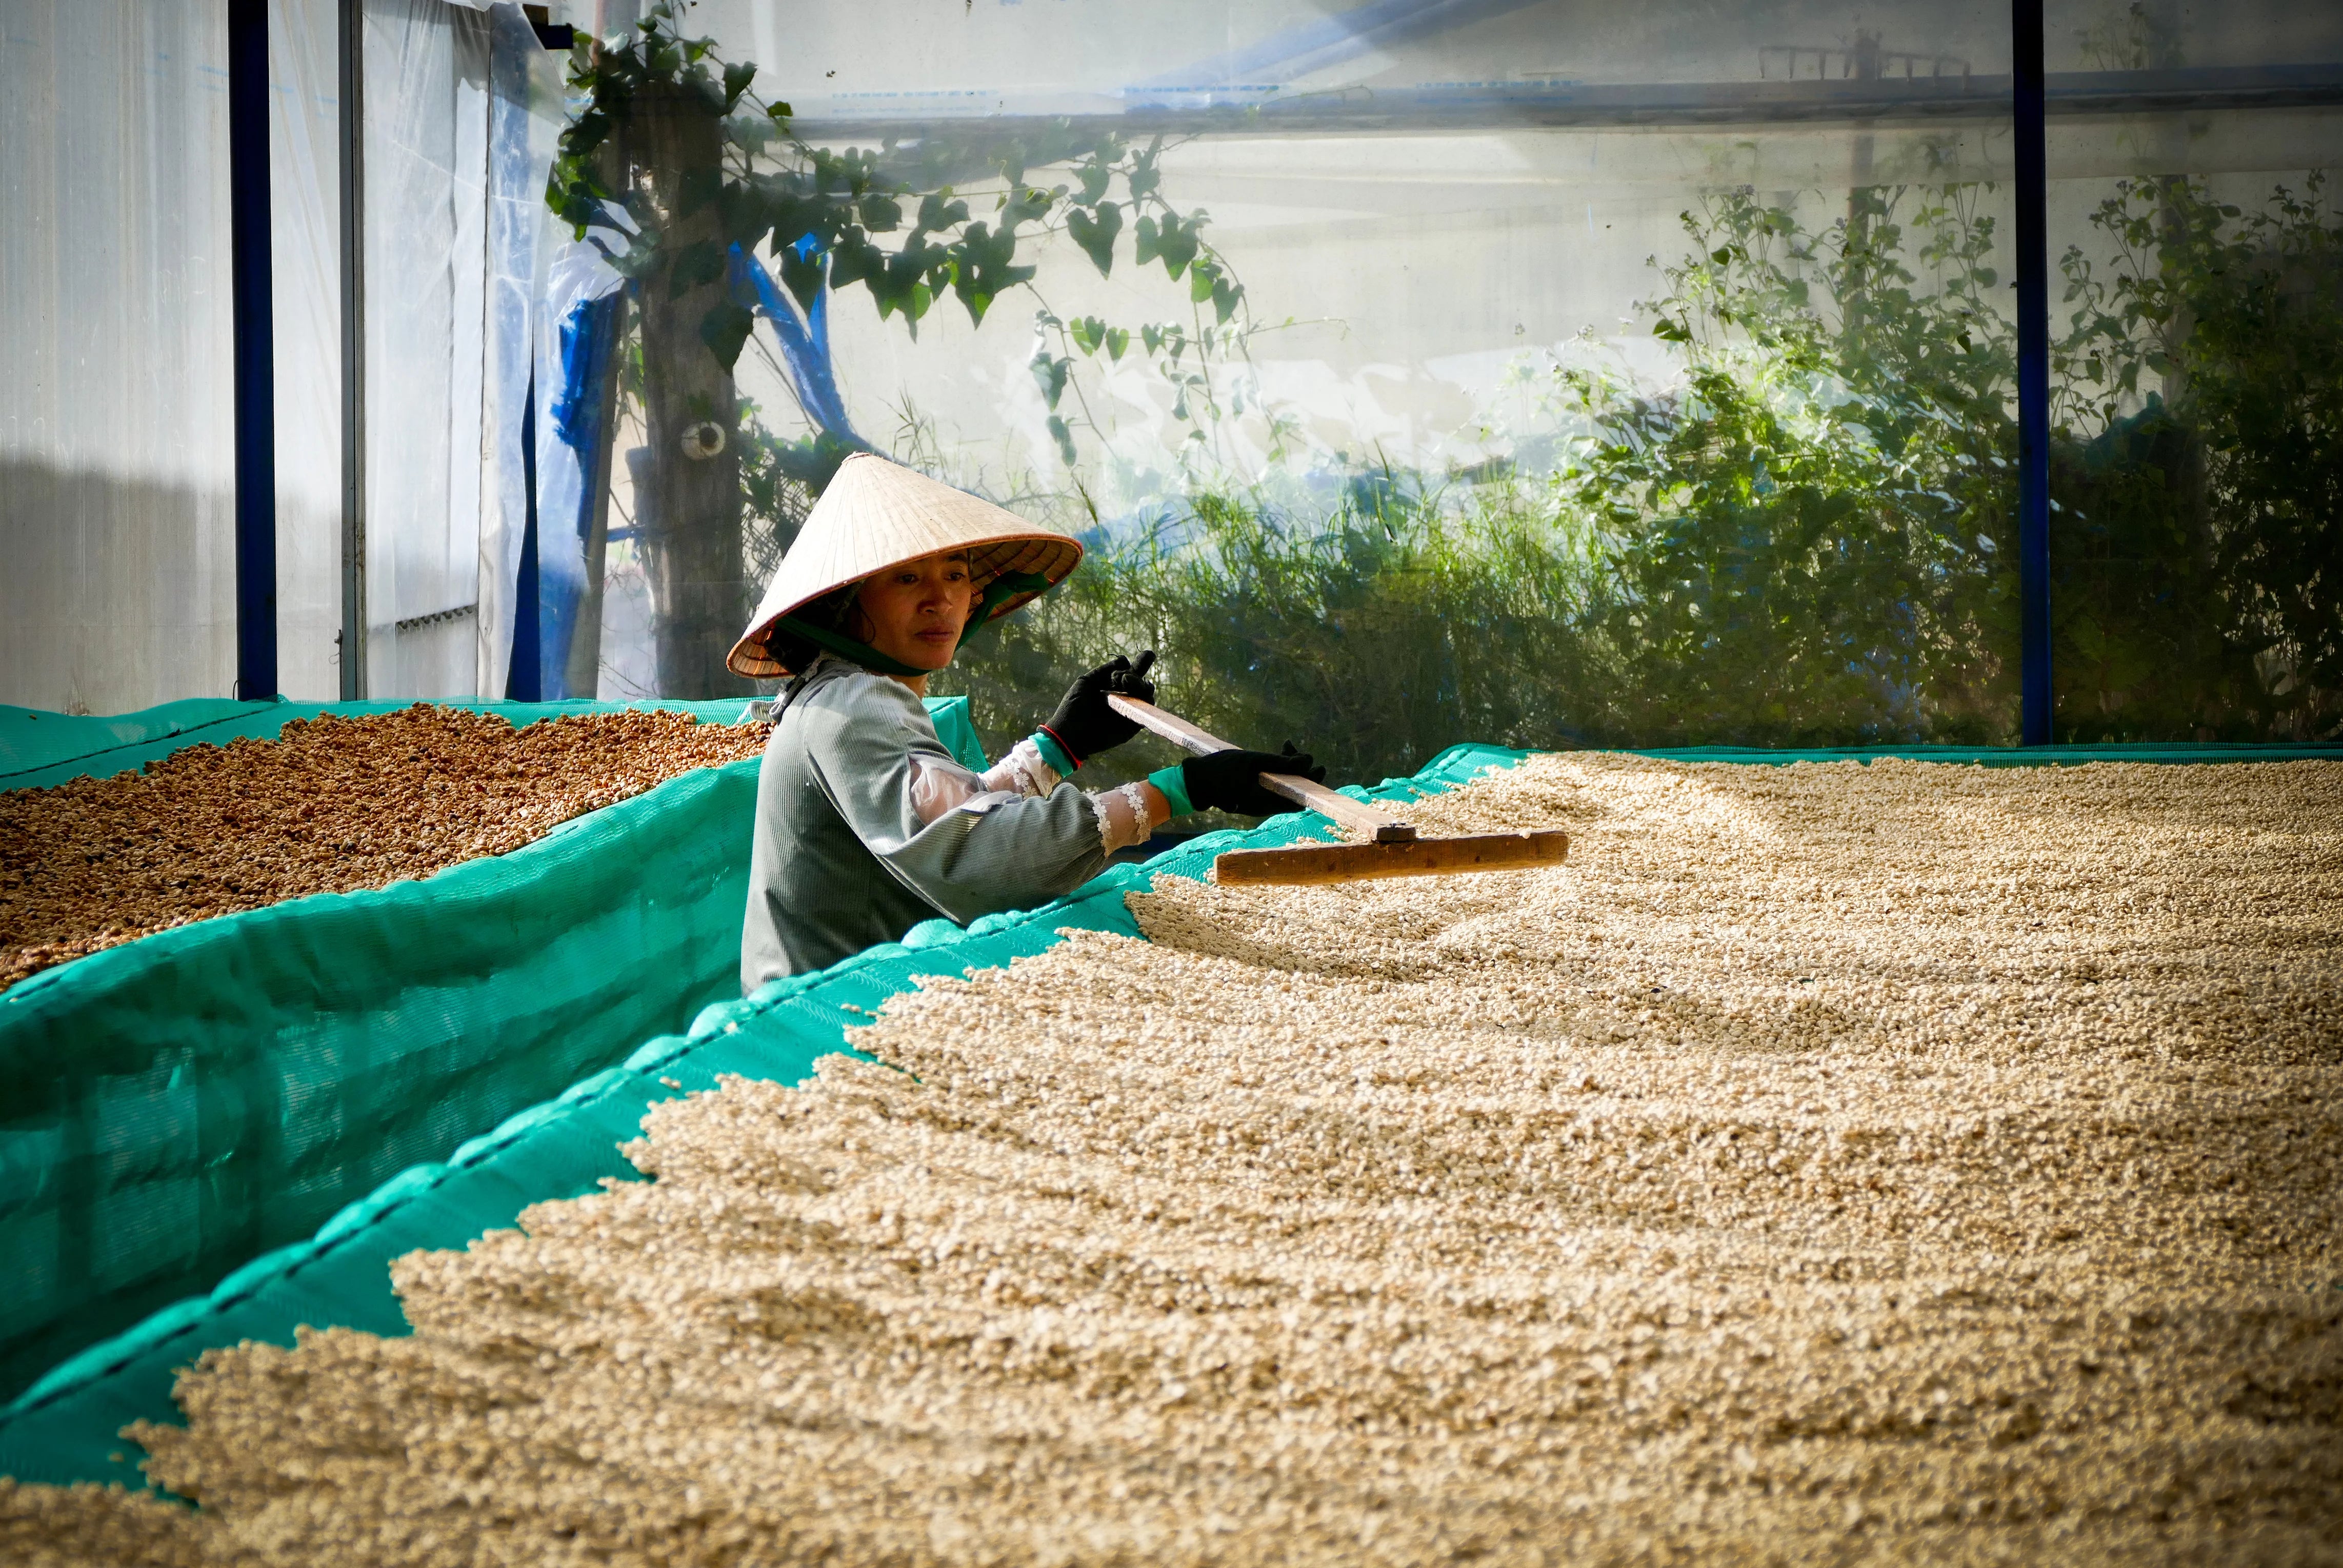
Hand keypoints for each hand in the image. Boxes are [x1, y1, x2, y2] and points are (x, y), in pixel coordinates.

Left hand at [1040, 650, 1156, 764]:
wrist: (1070, 732)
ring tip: (1125, 681)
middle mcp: (1123, 699)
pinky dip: (1145, 701)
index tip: (1149, 654)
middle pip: (1141, 683)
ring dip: (1139, 684)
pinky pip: (1147, 712)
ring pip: (1147, 695)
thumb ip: (1104, 670)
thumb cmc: (1073, 707)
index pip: (1130, 675)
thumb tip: (1125, 660)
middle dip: (1138, 674)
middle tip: (1123, 677)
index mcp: (1112, 688)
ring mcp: (1129, 712)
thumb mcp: (1086, 682)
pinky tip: (1131, 695)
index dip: (1140, 665)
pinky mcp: (1133, 726)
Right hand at [1181, 741, 1323, 817]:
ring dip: (1290, 767)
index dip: (1313, 784)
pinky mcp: (1255, 797)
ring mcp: (1260, 803)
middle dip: (1302, 771)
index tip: (1318, 766)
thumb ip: (1279, 761)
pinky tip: (1278, 752)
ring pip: (1284, 787)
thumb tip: (1307, 760)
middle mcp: (1265, 807)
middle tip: (1299, 751)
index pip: (1299, 799)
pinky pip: (1274, 787)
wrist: (1195, 782)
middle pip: (1294, 792)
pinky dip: (1278, 771)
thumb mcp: (1251, 760)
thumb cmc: (1220, 769)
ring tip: (1287, 746)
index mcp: (1265, 801)